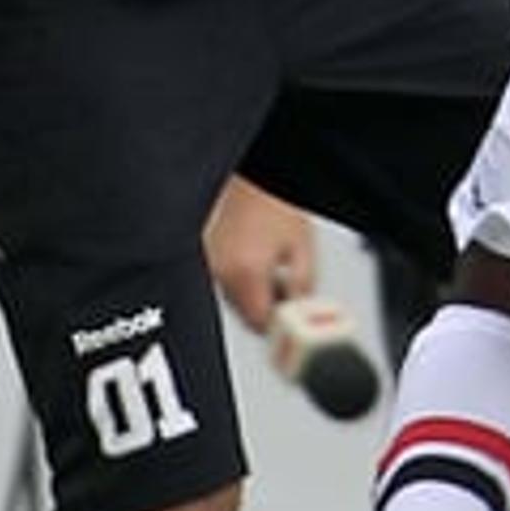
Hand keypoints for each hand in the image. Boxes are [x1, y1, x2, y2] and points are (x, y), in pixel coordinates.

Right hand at [203, 178, 318, 335]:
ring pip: (235, 301)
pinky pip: (225, 283)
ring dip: (257, 298)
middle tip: (291, 301)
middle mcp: (221, 270)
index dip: (281, 330)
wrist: (254, 180)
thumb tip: (302, 315)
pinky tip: (258, 263)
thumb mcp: (303, 250)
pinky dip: (243, 283)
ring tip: (277, 273)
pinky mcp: (206, 255)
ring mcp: (210, 263)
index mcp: (244, 272)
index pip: (260, 324)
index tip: (294, 328)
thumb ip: (303, 289)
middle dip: (270, 314)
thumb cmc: (275, 202)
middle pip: (245, 316)